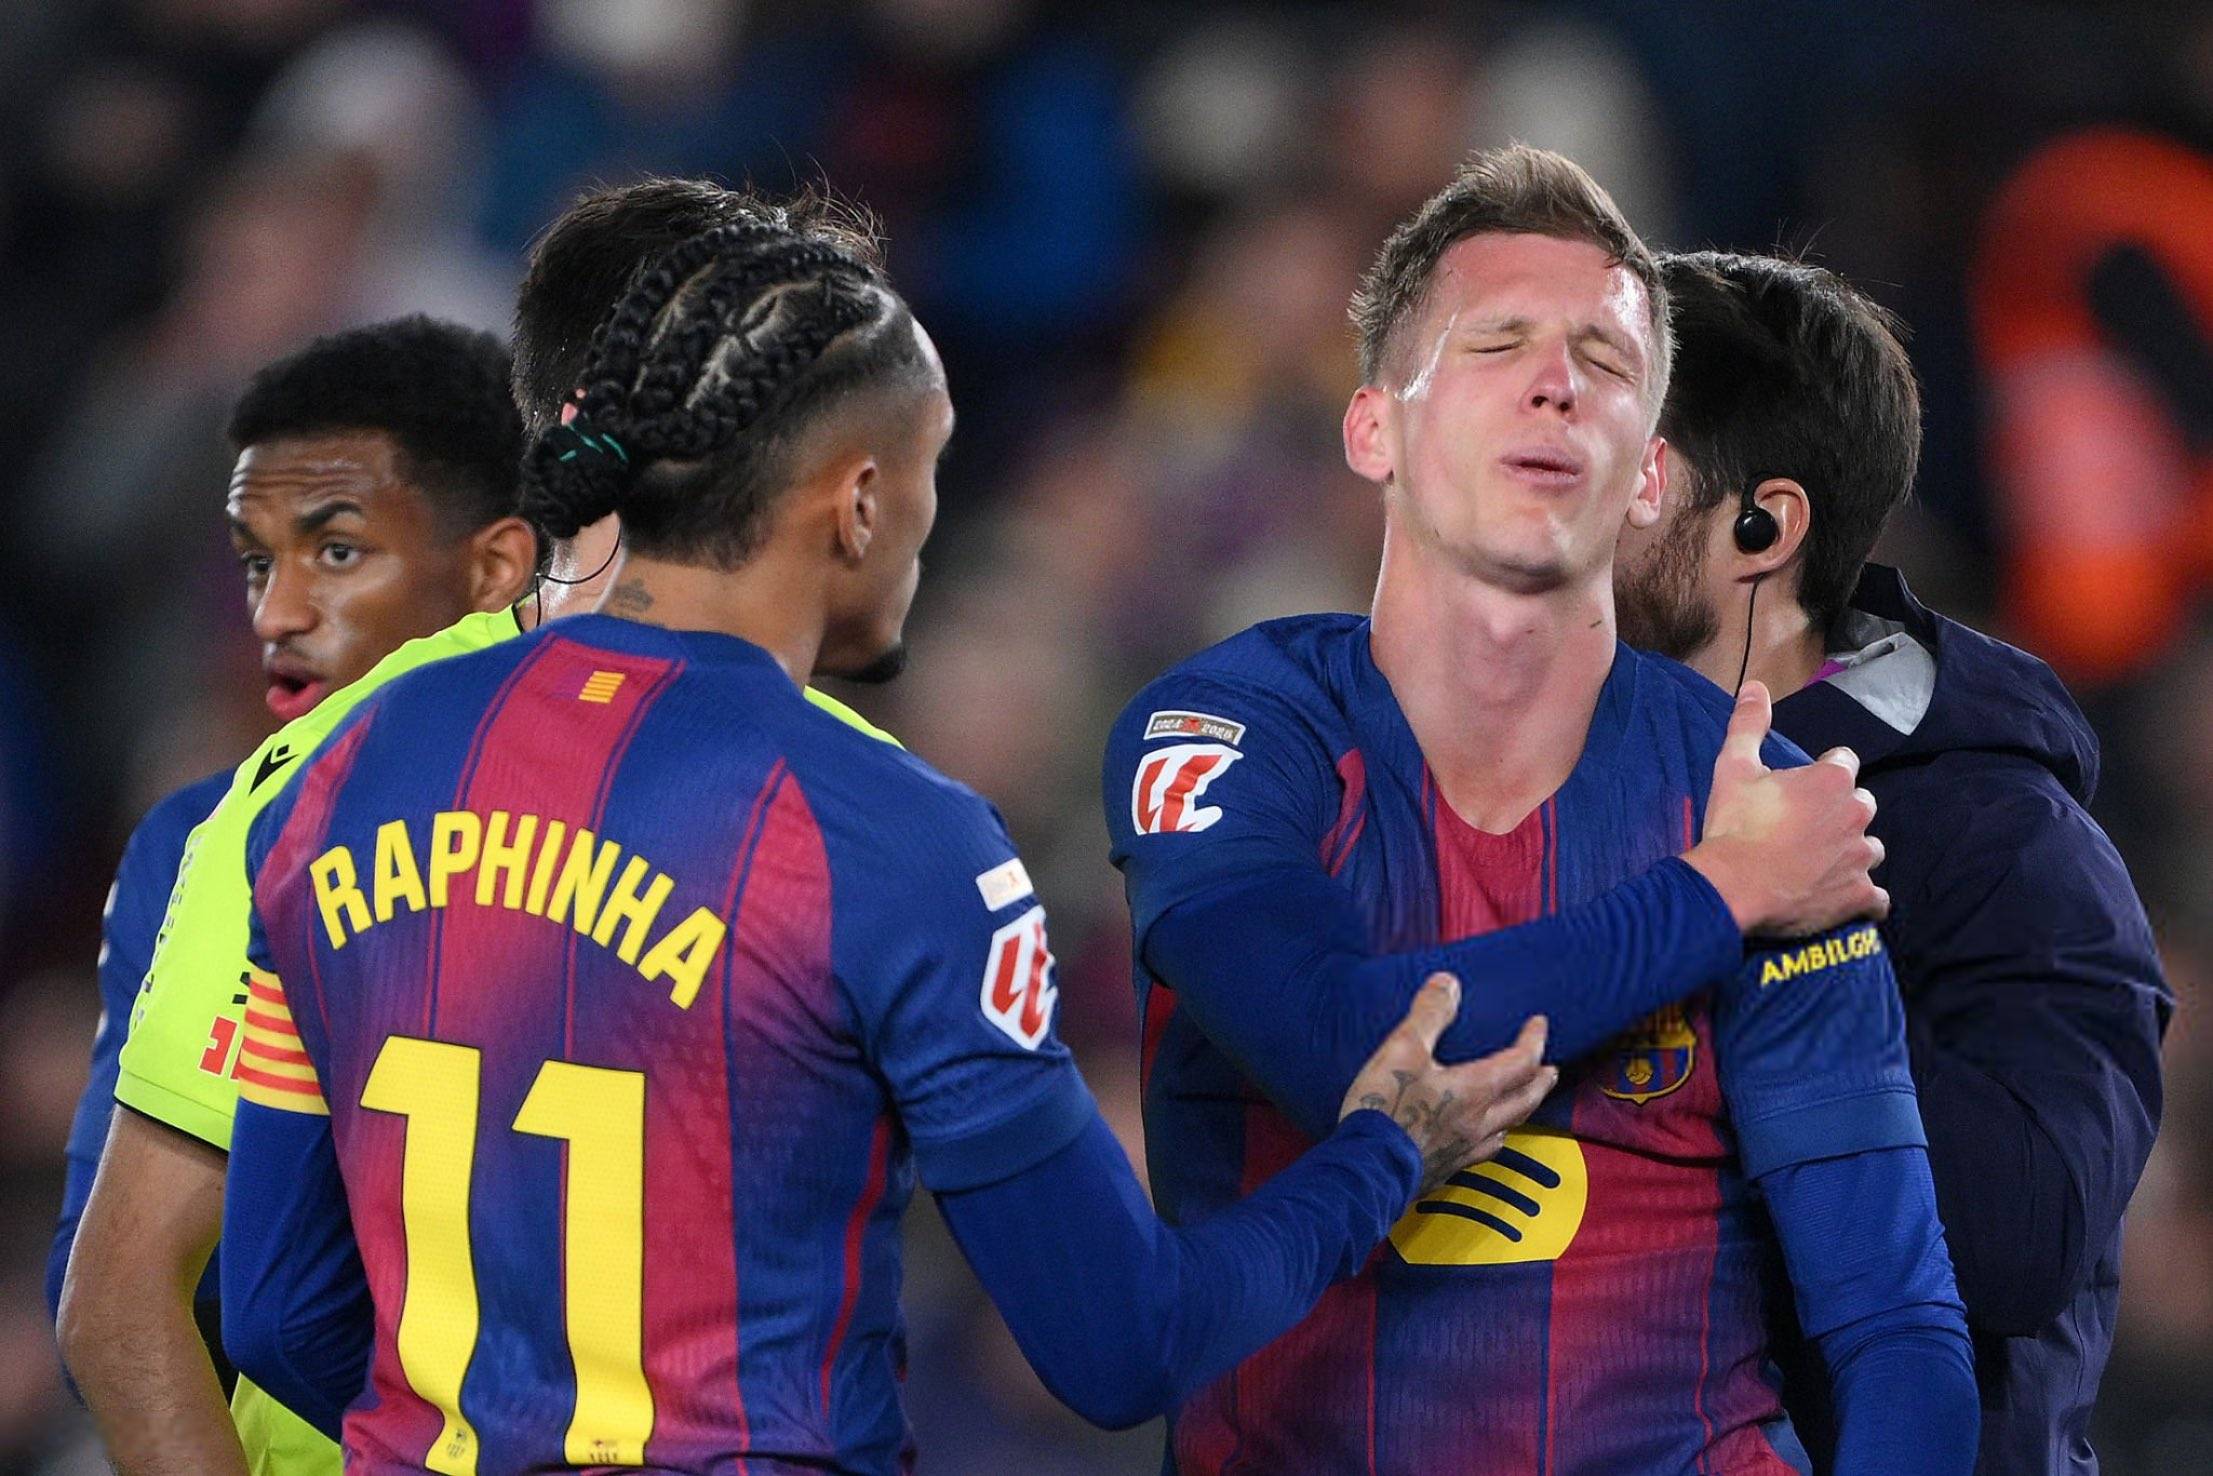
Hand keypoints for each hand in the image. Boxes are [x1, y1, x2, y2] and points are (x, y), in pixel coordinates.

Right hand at [1340, 973, 1556, 1197]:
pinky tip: (1485, 1137)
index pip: (1520, 1062)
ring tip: (1523, 1100)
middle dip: (1540, 1080)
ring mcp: (1465, 1149)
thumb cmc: (1384, 1107)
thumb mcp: (1402, 1049)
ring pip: (1508, 1127)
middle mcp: (1479, 1122)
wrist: (1365, 1168)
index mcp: (1474, 1090)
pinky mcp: (1447, 1168)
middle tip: (1550, 1068)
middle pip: (1525, 1099)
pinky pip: (1484, 1150)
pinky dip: (1494, 1136)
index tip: (1538, 1024)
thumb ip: (1429, 1015)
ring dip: (1521, 1109)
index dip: (1533, 1040)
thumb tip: (1449, 984)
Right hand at [1684, 681, 1886, 936]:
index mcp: (1832, 780)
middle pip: (1862, 805)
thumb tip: (1755, 686)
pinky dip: (1863, 897)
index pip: (1844, 763)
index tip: (1799, 791)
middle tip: (1805, 829)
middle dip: (1841, 813)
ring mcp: (1861, 857)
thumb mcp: (1733, 767)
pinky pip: (1877, 898)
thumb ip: (1749, 724)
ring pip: (1870, 849)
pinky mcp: (1859, 895)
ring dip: (1851, 853)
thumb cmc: (1734, 825)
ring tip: (1819, 863)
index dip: (1821, 774)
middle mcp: (1857, 814)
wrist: (1732, 886)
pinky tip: (1840, 896)